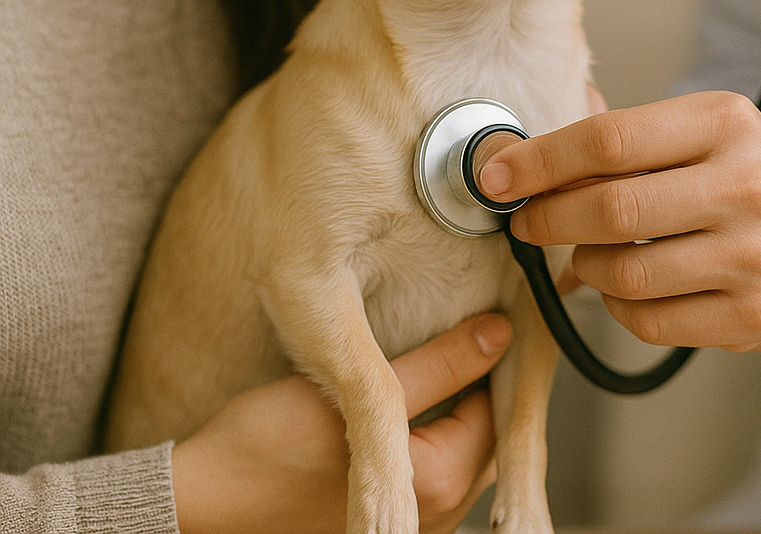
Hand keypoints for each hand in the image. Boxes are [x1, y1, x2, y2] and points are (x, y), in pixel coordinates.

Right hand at [171, 312, 512, 533]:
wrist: (202, 502)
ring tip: (439, 347)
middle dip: (478, 377)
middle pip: (486, 429)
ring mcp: (414, 522)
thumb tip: (500, 332)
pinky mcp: (390, 517)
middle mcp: (437, 515)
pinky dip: (434, 424)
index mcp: (437, 483)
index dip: (492, 351)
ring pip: (463, 445)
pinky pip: (435, 463)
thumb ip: (438, 364)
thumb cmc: (266, 448)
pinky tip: (412, 388)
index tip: (483, 305)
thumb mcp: (354, 388)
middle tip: (462, 320)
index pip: (499, 405)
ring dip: (458, 399)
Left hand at [479, 92, 760, 352]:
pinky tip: (624, 284)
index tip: (497, 175)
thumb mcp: (701, 131)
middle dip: (548, 218)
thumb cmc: (746, 177)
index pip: (609, 139)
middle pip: (611, 209)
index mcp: (724, 122)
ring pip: (624, 274)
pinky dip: (617, 305)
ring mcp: (755, 257)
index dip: (540, 161)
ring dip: (584, 266)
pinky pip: (648, 320)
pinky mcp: (754, 317)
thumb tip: (525, 146)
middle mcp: (746, 185)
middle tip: (525, 222)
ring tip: (586, 252)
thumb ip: (621, 134)